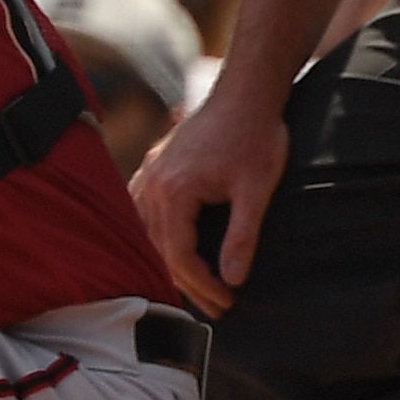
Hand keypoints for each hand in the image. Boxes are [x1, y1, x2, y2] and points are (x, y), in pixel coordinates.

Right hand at [130, 87, 287, 318]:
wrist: (245, 94)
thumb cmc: (255, 137)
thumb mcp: (257, 190)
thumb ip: (242, 237)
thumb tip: (233, 280)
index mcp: (174, 191)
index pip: (178, 255)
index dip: (203, 286)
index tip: (229, 301)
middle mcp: (152, 183)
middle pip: (158, 249)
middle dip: (187, 282)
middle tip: (218, 306)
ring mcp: (149, 172)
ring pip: (146, 232)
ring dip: (169, 261)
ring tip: (197, 286)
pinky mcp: (155, 165)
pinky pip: (142, 211)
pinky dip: (155, 236)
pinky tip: (171, 248)